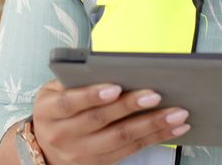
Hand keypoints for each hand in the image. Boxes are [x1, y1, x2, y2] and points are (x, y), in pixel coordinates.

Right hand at [31, 79, 189, 164]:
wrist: (44, 149)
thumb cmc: (55, 111)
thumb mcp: (53, 91)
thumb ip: (75, 80)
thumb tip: (113, 67)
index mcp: (48, 111)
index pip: (69, 103)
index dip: (92, 95)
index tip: (116, 87)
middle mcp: (63, 135)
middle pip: (100, 121)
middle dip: (130, 107)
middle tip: (156, 95)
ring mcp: (82, 153)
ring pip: (121, 138)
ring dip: (152, 125)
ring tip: (176, 113)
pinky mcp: (101, 163)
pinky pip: (132, 150)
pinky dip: (156, 138)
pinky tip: (174, 128)